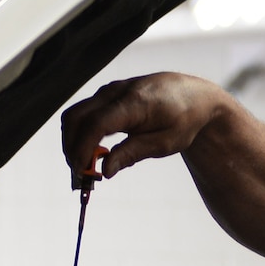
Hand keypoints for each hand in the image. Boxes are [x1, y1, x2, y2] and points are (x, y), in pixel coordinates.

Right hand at [60, 73, 234, 182]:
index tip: (81, 172)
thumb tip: (105, 170)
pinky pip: (85, 113)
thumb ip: (132, 154)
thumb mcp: (165, 143)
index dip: (82, 149)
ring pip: (75, 115)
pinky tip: (94, 152)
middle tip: (80, 174)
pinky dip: (81, 133)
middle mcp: (116, 92)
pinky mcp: (107, 94)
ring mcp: (109, 90)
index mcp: (134, 103)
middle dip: (70, 148)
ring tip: (86, 165)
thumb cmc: (183, 119)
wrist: (194, 95)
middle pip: (75, 117)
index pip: (96, 124)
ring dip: (73, 141)